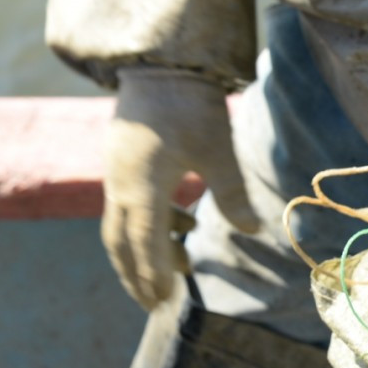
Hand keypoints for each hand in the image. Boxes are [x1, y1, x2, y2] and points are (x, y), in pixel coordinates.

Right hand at [102, 68, 260, 309]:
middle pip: (121, 245)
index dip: (153, 276)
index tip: (164, 302)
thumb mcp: (218, 150)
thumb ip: (232, 193)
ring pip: (122, 227)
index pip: (145, 246)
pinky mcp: (120, 163)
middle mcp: (121, 186)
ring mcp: (116, 174)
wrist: (160, 63)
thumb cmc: (191, 106)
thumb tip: (251, 230)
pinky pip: (127, 207)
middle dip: (138, 276)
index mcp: (143, 188)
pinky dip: (149, 226)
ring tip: (182, 265)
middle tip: (156, 304)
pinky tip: (182, 225)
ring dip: (145, 252)